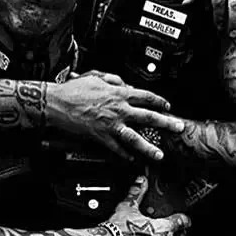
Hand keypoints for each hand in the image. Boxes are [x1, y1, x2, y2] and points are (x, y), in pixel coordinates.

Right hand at [47, 71, 184, 161]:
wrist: (57, 103)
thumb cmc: (74, 89)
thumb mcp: (96, 76)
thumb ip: (113, 79)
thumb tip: (124, 83)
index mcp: (118, 93)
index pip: (145, 96)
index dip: (159, 101)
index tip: (167, 106)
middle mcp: (118, 109)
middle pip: (148, 116)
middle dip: (166, 122)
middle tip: (178, 128)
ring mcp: (110, 124)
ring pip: (135, 137)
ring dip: (149, 147)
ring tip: (159, 155)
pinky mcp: (100, 136)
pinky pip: (116, 147)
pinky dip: (124, 154)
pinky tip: (131, 159)